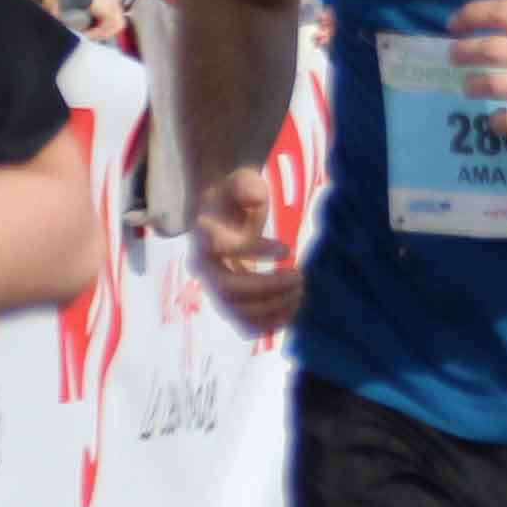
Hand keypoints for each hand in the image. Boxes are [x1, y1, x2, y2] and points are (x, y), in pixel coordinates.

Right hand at [195, 166, 300, 336]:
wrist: (220, 216)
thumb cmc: (234, 198)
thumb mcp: (238, 183)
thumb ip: (246, 185)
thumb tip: (257, 196)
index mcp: (205, 237)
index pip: (222, 248)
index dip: (254, 250)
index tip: (287, 248)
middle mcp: (206, 268)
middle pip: (227, 290)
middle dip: (266, 287)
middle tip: (300, 277)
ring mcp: (216, 288)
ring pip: (237, 312)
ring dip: (272, 308)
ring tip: (300, 291)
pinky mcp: (231, 302)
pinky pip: (245, 324)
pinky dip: (269, 323)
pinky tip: (294, 308)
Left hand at [449, 0, 506, 142]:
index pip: (506, 12)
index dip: (471, 14)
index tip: (455, 23)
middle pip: (495, 48)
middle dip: (464, 51)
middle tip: (455, 55)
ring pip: (499, 85)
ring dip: (474, 84)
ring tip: (469, 86)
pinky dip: (499, 120)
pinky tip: (497, 118)